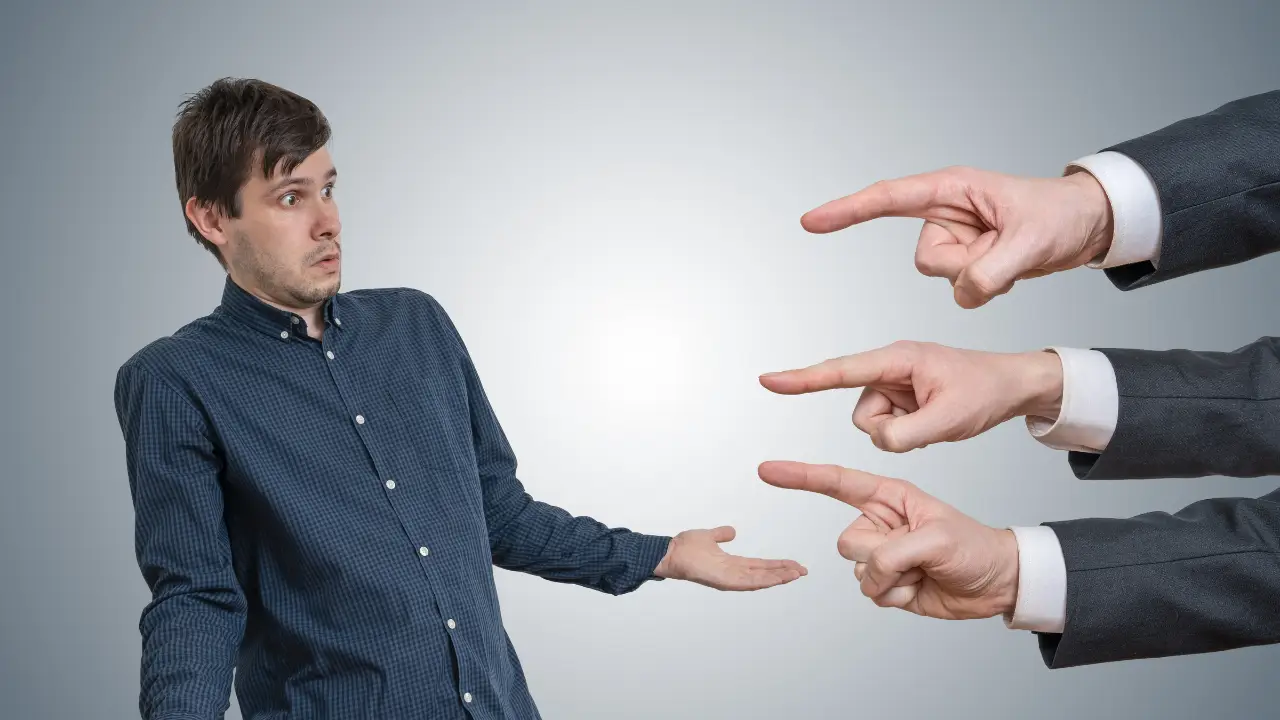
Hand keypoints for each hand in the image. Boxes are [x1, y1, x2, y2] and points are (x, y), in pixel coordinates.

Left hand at [653, 526, 807, 590]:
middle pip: (764, 574)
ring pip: (760, 580)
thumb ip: (721, 534)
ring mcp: (729, 579)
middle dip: (784, 573)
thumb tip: (732, 531)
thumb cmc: (684, 547)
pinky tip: (779, 578)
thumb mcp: (709, 536)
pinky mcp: (723, 581)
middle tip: (803, 571)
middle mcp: (733, 573)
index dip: (777, 565)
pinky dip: (765, 580)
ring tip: (797, 574)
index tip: (794, 564)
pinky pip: (748, 581)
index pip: (760, 565)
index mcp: (732, 564)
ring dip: (779, 577)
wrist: (670, 552)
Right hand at [759, 460, 1018, 618]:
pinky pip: (870, 593)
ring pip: (856, 571)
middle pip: (846, 540)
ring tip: (923, 572)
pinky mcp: (885, 583)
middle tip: (916, 556)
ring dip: (891, 580)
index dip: (800, 476)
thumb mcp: (939, 539)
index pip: (836, 482)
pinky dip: (895, 596)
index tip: (767, 470)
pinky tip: (919, 587)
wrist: (993, 584)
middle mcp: (879, 522)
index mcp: (889, 496)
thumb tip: (870, 569)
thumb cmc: (973, 547)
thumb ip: (895, 550)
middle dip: (879, 555)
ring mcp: (880, 554)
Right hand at [760, 340, 1062, 452]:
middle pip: (863, 414)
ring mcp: (895, 384)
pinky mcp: (901, 398)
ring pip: (874, 425)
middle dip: (890, 429)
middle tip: (931, 423)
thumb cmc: (985, 391)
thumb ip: (905, 434)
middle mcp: (890, 368)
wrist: (1012, 386)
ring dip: (901, 433)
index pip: (839, 371)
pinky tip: (933, 423)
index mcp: (897, 360)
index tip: (769, 381)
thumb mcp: (949, 419)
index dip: (802, 379)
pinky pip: (888, 428)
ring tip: (936, 421)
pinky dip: (908, 433)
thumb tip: (878, 440)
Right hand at [801, 166, 1113, 307]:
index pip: (887, 199)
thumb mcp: (1032, 242)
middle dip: (964, 268)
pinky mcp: (965, 260)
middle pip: (926, 259)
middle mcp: (945, 214)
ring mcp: (954, 239)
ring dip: (980, 280)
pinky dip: (988, 290)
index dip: (847, 211)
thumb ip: (993, 270)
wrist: (1086, 225)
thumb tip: (964, 293)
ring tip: (1014, 258)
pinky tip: (1011, 270)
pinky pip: (961, 291)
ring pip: (944, 279)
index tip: (811, 222)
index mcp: (950, 190)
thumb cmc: (1060, 215)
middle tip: (1007, 251)